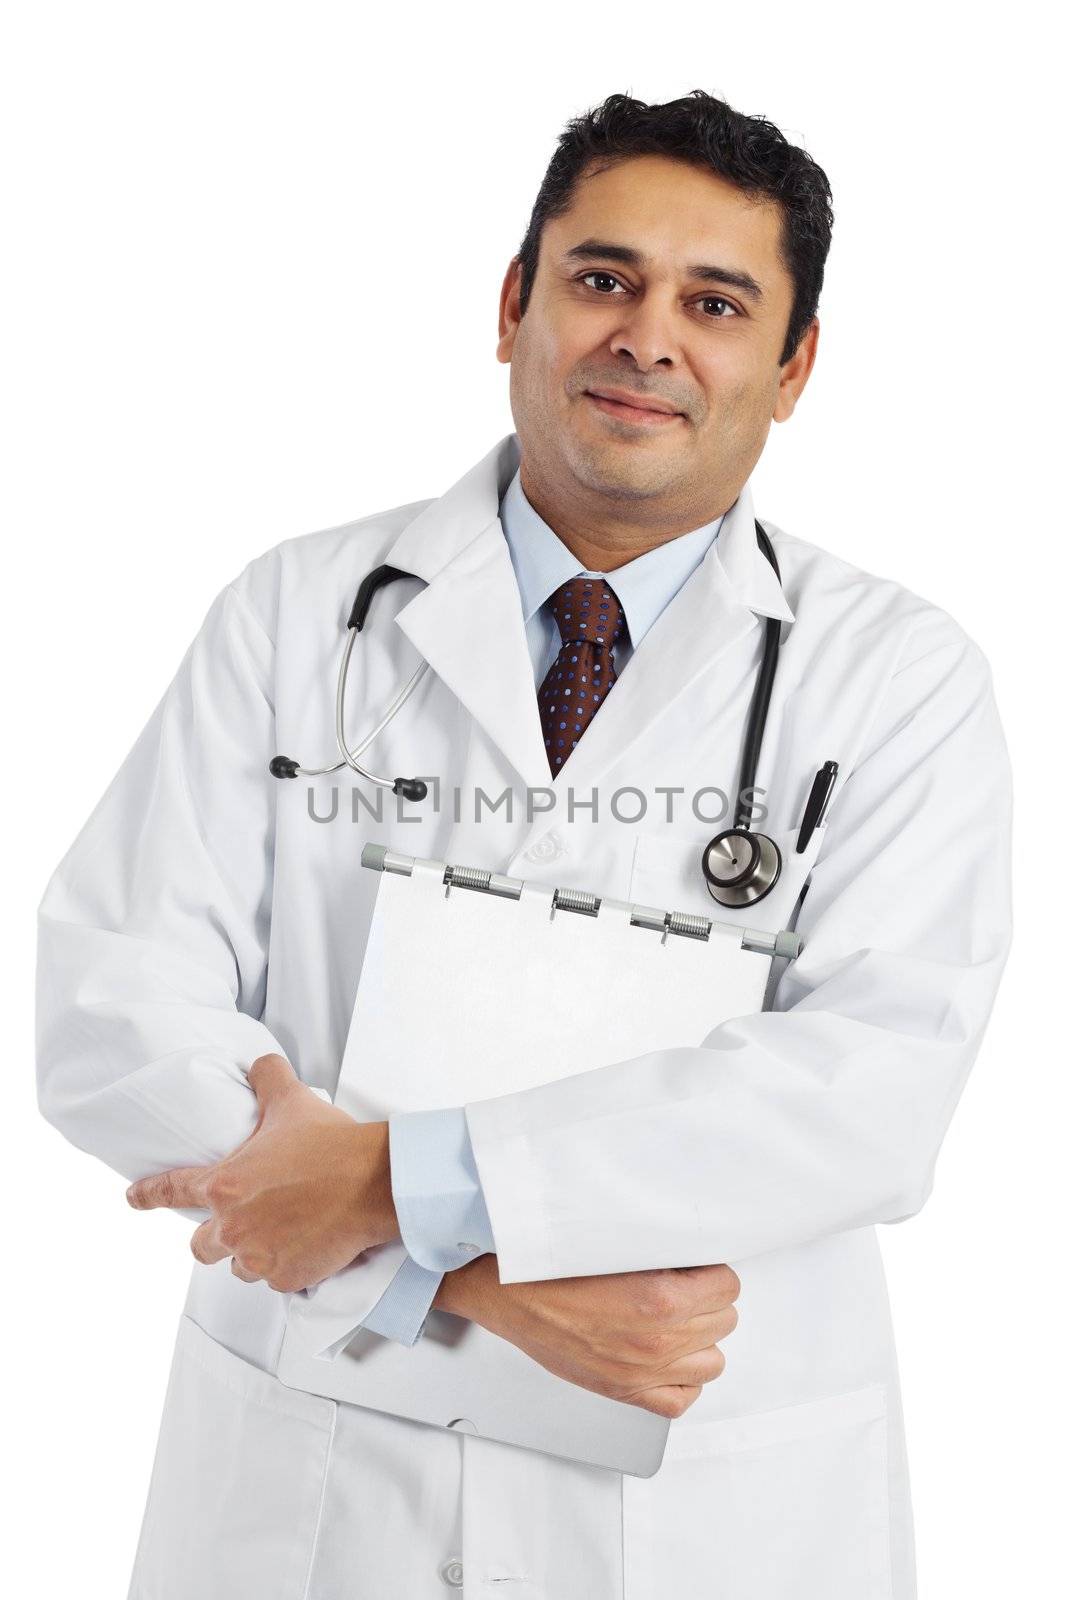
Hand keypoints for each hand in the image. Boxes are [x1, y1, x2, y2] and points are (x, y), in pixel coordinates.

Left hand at [124, 1053, 400, 1291]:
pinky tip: (307, 1246)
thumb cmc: (331, 1144)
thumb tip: (260, 1064)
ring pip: (241, 1266)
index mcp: (225, 1186)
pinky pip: (276, 1280)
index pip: (173, 1190)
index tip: (133, 1198)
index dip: (149, 1195)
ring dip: (253, 1253)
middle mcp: (234, 1227)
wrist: (373, 1182)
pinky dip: (286, 1267)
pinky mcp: (287, 1278)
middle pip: (201, 1246)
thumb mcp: (292, 1102)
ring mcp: (259, 1257)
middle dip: (216, 1237)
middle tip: (243, 1222)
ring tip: (284, 1232)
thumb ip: (268, 1079)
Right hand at [434, 1254, 739, 1417]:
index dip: (714, 1272)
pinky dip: (683, 1380)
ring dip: (700, 1340)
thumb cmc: (553, 1267)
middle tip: (683, 1289)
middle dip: (708, 1302)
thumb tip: (697, 1255)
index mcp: (659, 1298)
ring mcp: (644, 1373)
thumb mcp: (616, 1244)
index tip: (698, 1268)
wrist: (508, 1295)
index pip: (727, 1286)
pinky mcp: (627, 1393)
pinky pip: (683, 1399)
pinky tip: (668, 1358)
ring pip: (713, 1361)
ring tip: (676, 1321)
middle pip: (724, 1321)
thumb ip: (663, 1253)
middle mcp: (658, 1341)